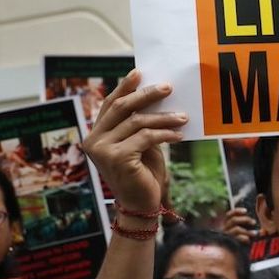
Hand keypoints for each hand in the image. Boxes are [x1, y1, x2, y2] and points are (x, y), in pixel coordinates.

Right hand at [82, 71, 184, 212]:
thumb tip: (153, 96)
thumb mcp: (141, 144)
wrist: (142, 205)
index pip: (110, 105)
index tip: (139, 72)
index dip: (124, 87)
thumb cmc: (143, 174)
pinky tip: (179, 134)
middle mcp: (93, 140)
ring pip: (137, 121)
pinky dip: (166, 133)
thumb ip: (139, 124)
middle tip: (168, 87)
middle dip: (146, 95)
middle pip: (121, 107)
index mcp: (96, 135)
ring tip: (184, 116)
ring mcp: (103, 149)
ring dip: (164, 117)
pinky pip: (146, 137)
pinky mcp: (118, 158)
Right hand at [215, 207, 256, 244]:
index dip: (237, 211)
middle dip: (245, 219)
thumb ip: (248, 227)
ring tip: (255, 233)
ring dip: (247, 231)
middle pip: (234, 220)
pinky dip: (244, 238)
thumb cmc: (240, 241)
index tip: (246, 211)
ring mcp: (226, 236)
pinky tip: (248, 240)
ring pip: (236, 229)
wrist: (235, 253)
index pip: (229, 215)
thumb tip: (259, 227)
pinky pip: (237, 238)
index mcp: (227, 224)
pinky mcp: (229, 243)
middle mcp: (225, 229)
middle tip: (254, 222)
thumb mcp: (243, 232)